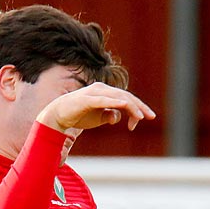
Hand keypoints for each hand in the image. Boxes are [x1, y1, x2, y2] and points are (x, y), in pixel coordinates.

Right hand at [37, 83, 156, 134]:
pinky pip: (104, 99)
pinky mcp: (87, 99)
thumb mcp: (98, 118)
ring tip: (140, 116)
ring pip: (118, 97)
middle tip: (151, 116)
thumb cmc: (78, 115)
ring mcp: (95, 93)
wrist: (58, 115)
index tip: (146, 119)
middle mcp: (102, 89)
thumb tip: (117, 117)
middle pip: (125, 96)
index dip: (138, 108)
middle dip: (139, 106)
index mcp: (106, 93)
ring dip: (131, 106)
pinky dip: (115, 102)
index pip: (126, 99)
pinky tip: (125, 105)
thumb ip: (109, 115)